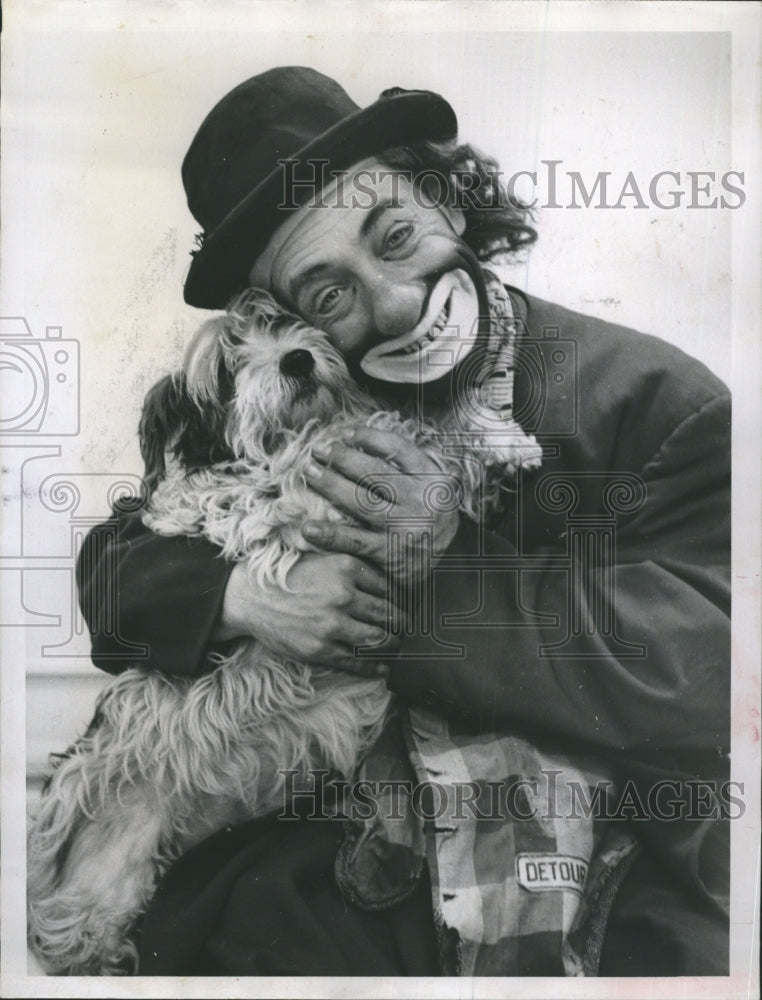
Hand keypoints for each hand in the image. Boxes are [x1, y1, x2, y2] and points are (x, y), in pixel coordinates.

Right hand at [214, 553, 397, 677]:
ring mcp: (331, 625)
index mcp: (346, 568)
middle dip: (403, 625)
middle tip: (408, 629)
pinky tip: (383, 668)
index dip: (402, 600)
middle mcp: (343, 595)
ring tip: (397, 647)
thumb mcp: (323, 557)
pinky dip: (374, 668)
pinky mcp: (319, 649)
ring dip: (392, 646)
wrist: (250, 597)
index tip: (407, 607)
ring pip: (377, 640)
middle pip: (389, 615)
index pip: (389, 587)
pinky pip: (356, 662)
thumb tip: (389, 581)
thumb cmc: (289, 576)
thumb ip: (354, 565)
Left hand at [302, 427, 459, 582]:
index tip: (346, 432)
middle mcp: (421, 502)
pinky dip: (331, 534)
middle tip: (318, 450)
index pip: (399, 449)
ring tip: (309, 472)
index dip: (370, 438)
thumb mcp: (432, 489)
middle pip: (375, 473)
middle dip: (343, 458)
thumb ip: (408, 467)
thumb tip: (362, 439)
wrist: (454, 569)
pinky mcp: (391, 554)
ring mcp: (406, 528)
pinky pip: (356, 541)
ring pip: (362, 501)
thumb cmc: (430, 520)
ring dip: (331, 484)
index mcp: (433, 480)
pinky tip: (309, 528)